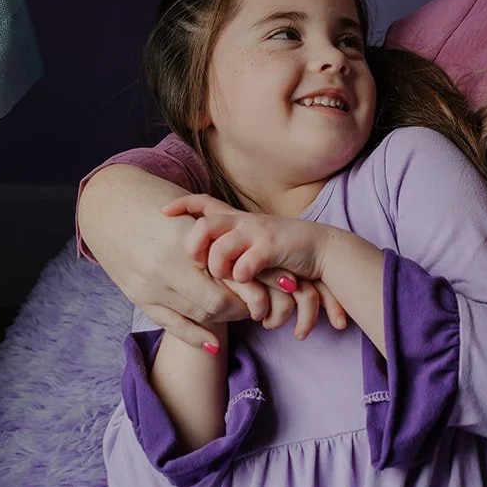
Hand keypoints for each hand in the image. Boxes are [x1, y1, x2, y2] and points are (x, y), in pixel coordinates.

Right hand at [76, 167, 309, 350]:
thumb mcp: (190, 214)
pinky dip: (196, 337)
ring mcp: (150, 286)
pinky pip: (173, 326)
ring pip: (199, 315)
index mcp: (183, 242)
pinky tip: (214, 344)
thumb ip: (218, 236)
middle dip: (241, 307)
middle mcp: (165, 267)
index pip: (231, 278)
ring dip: (223, 319)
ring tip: (237, 311)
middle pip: (218, 302)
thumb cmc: (158, 207)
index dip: (254, 287)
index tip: (265, 287)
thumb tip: (256, 259)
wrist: (109, 209)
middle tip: (255, 304)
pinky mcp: (139, 299)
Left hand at [162, 195, 347, 340]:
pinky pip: (244, 265)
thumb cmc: (285, 251)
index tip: (162, 212)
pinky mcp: (272, 248)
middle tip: (196, 263)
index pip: (204, 202)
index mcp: (237, 219)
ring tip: (226, 280)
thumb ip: (232, 246)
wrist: (323, 249)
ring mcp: (258, 233)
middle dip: (193, 245)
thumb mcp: (254, 243)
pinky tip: (247, 283)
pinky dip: (241, 277)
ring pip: (220, 248)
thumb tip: (202, 261)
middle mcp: (244, 221)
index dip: (182, 204)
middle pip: (204, 225)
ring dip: (217, 269)